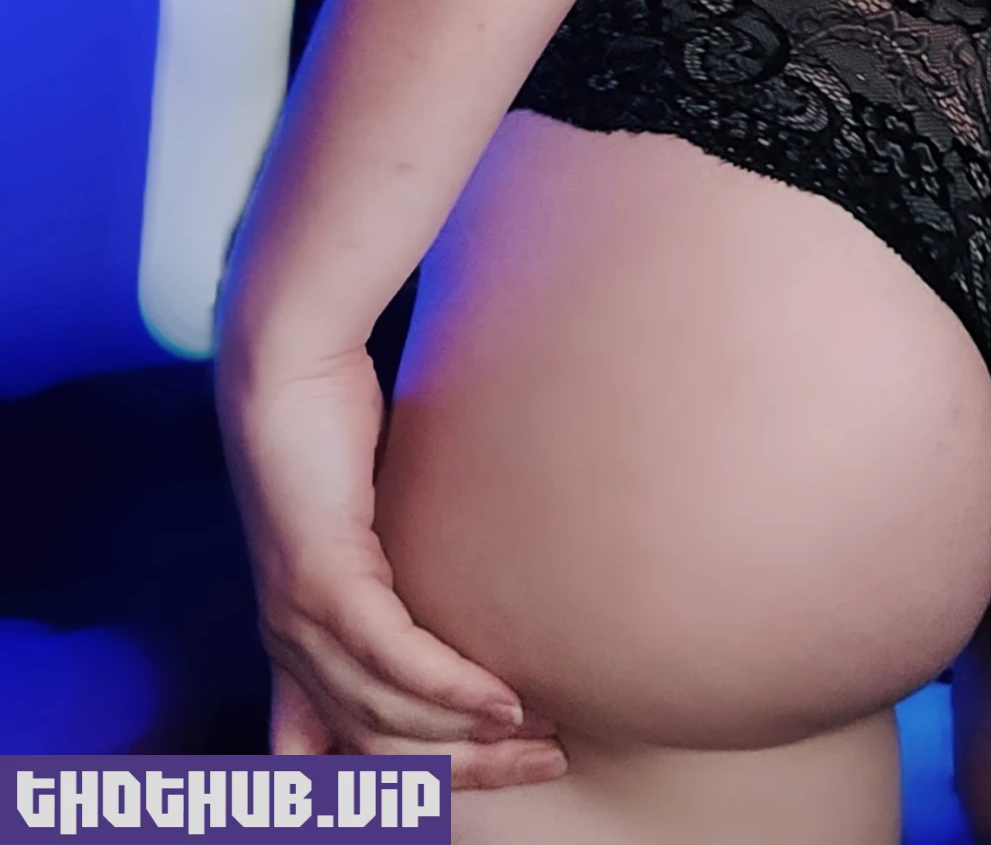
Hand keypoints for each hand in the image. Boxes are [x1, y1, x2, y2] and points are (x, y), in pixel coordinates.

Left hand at [217, 344, 568, 788]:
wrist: (283, 365)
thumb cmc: (330, 426)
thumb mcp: (365, 515)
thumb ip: (394, 566)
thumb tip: (464, 582)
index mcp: (292, 640)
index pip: (320, 760)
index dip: (389, 790)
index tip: (476, 774)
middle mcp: (289, 644)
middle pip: (374, 756)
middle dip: (464, 774)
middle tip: (543, 766)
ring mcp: (300, 617)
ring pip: (387, 720)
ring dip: (472, 741)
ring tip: (540, 740)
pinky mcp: (322, 579)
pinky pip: (394, 659)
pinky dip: (452, 689)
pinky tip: (503, 701)